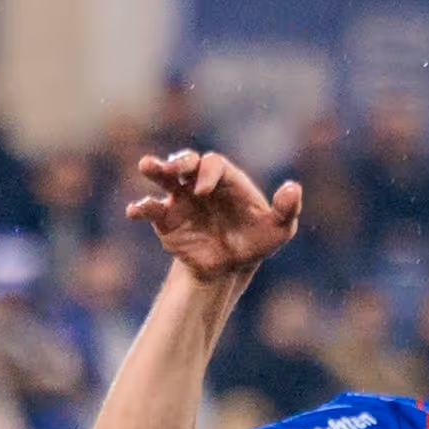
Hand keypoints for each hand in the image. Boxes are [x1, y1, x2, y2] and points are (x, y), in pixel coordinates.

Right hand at [124, 149, 303, 281]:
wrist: (231, 266)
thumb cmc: (255, 241)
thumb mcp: (278, 229)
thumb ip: (286, 209)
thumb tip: (294, 188)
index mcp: (226, 179)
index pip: (213, 164)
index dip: (207, 172)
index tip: (203, 190)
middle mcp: (200, 183)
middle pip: (186, 162)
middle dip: (179, 161)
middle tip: (172, 168)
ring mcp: (180, 199)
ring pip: (164, 177)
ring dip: (155, 169)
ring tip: (146, 165)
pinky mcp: (165, 219)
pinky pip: (150, 209)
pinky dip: (141, 208)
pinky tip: (135, 211)